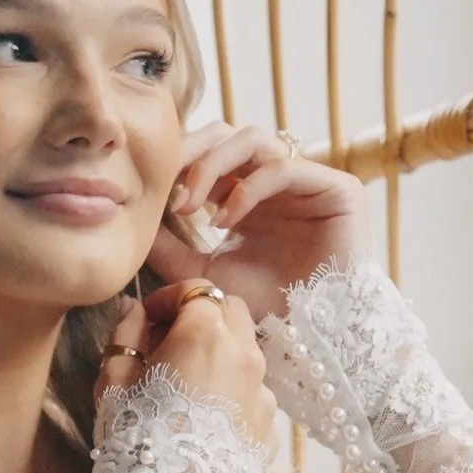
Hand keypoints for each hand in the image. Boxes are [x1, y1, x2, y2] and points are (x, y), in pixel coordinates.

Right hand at [95, 284, 274, 453]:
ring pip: (246, 354)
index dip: (168, 298)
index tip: (148, 317)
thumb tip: (134, 310)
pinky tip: (204, 420)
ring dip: (219, 355)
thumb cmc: (134, 438)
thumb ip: (126, 334)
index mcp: (205, 334)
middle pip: (231, 311)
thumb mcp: (115, 380)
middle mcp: (244, 355)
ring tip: (186, 385)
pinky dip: (231, 394)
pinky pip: (252, 396)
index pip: (195, 290)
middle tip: (169, 341)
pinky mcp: (269, 427)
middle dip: (203, 315)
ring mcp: (262, 393)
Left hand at [146, 121, 365, 321]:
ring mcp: (307, 181)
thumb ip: (169, 245)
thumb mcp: (202, 273)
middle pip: (228, 135)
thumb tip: (135, 217)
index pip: (211, 152)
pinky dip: (246, 189)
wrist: (309, 337)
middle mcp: (277, 181)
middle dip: (192, 152)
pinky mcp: (337, 188)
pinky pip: (283, 168)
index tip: (152, 190)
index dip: (180, 161)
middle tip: (167, 184)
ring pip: (253, 140)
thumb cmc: (262, 308)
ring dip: (212, 166)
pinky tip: (224, 221)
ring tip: (190, 205)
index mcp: (248, 194)